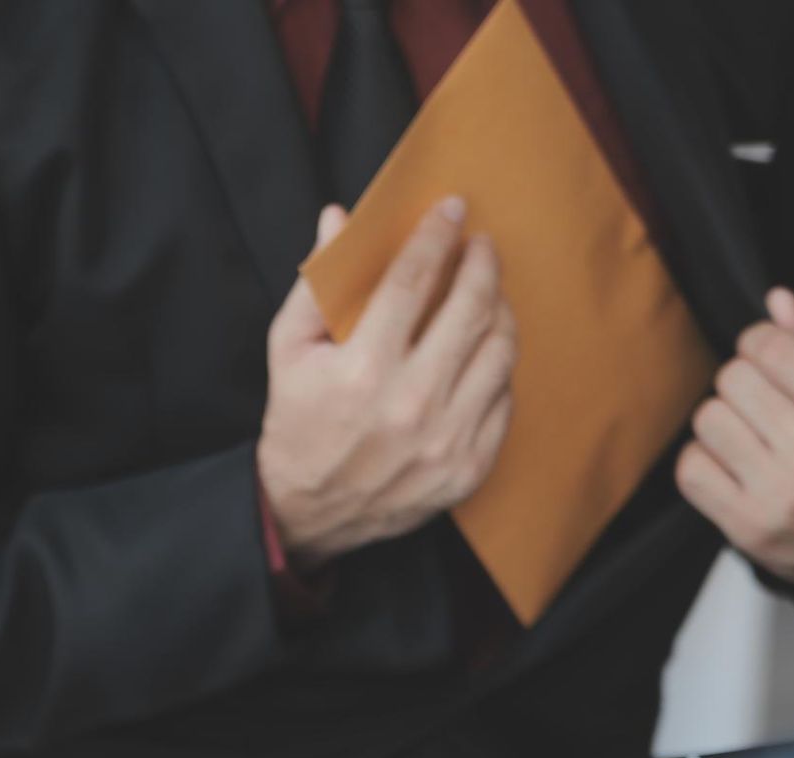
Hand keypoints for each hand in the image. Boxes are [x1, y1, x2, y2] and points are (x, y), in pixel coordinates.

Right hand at [257, 199, 516, 564]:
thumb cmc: (299, 421)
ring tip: (489, 292)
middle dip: (482, 265)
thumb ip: (317, 283)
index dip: (436, 236)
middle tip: (481, 245)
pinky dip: (497, 366)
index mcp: (363, 369)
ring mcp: (447, 440)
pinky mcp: (469, 467)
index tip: (452, 209)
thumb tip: (340, 218)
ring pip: (499, 353)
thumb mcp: (290, 350)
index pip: (413, 281)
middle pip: (470, 310)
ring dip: (500, 310)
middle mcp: (411, 404)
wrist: (309, 511)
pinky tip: (483, 350)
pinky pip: (503, 399)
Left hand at [676, 288, 793, 605]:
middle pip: (733, 378)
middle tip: (765, 401)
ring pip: (707, 420)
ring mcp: (779, 498)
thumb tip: (776, 302)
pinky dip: (704, 460)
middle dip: (745, 379)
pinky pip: (690, 470)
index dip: (760, 342)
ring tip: (753, 434)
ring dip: (724, 419)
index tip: (769, 356)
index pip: (771, 347)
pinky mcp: (748, 530)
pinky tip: (733, 463)